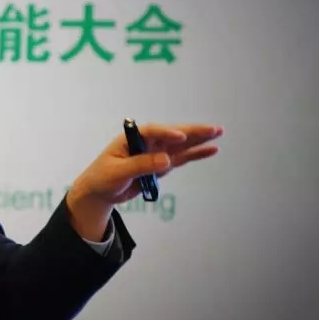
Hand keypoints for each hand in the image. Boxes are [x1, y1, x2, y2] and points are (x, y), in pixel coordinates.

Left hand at [66, 123, 223, 239]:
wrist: (100, 191)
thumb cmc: (102, 177)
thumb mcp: (117, 172)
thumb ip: (140, 165)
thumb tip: (165, 161)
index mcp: (131, 138)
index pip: (151, 132)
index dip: (167, 133)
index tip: (180, 137)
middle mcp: (146, 143)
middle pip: (172, 135)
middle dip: (192, 132)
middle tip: (213, 129)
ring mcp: (155, 153)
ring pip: (180, 145)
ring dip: (199, 140)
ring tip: (218, 133)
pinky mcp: (161, 165)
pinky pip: (181, 158)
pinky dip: (195, 154)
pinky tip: (211, 149)